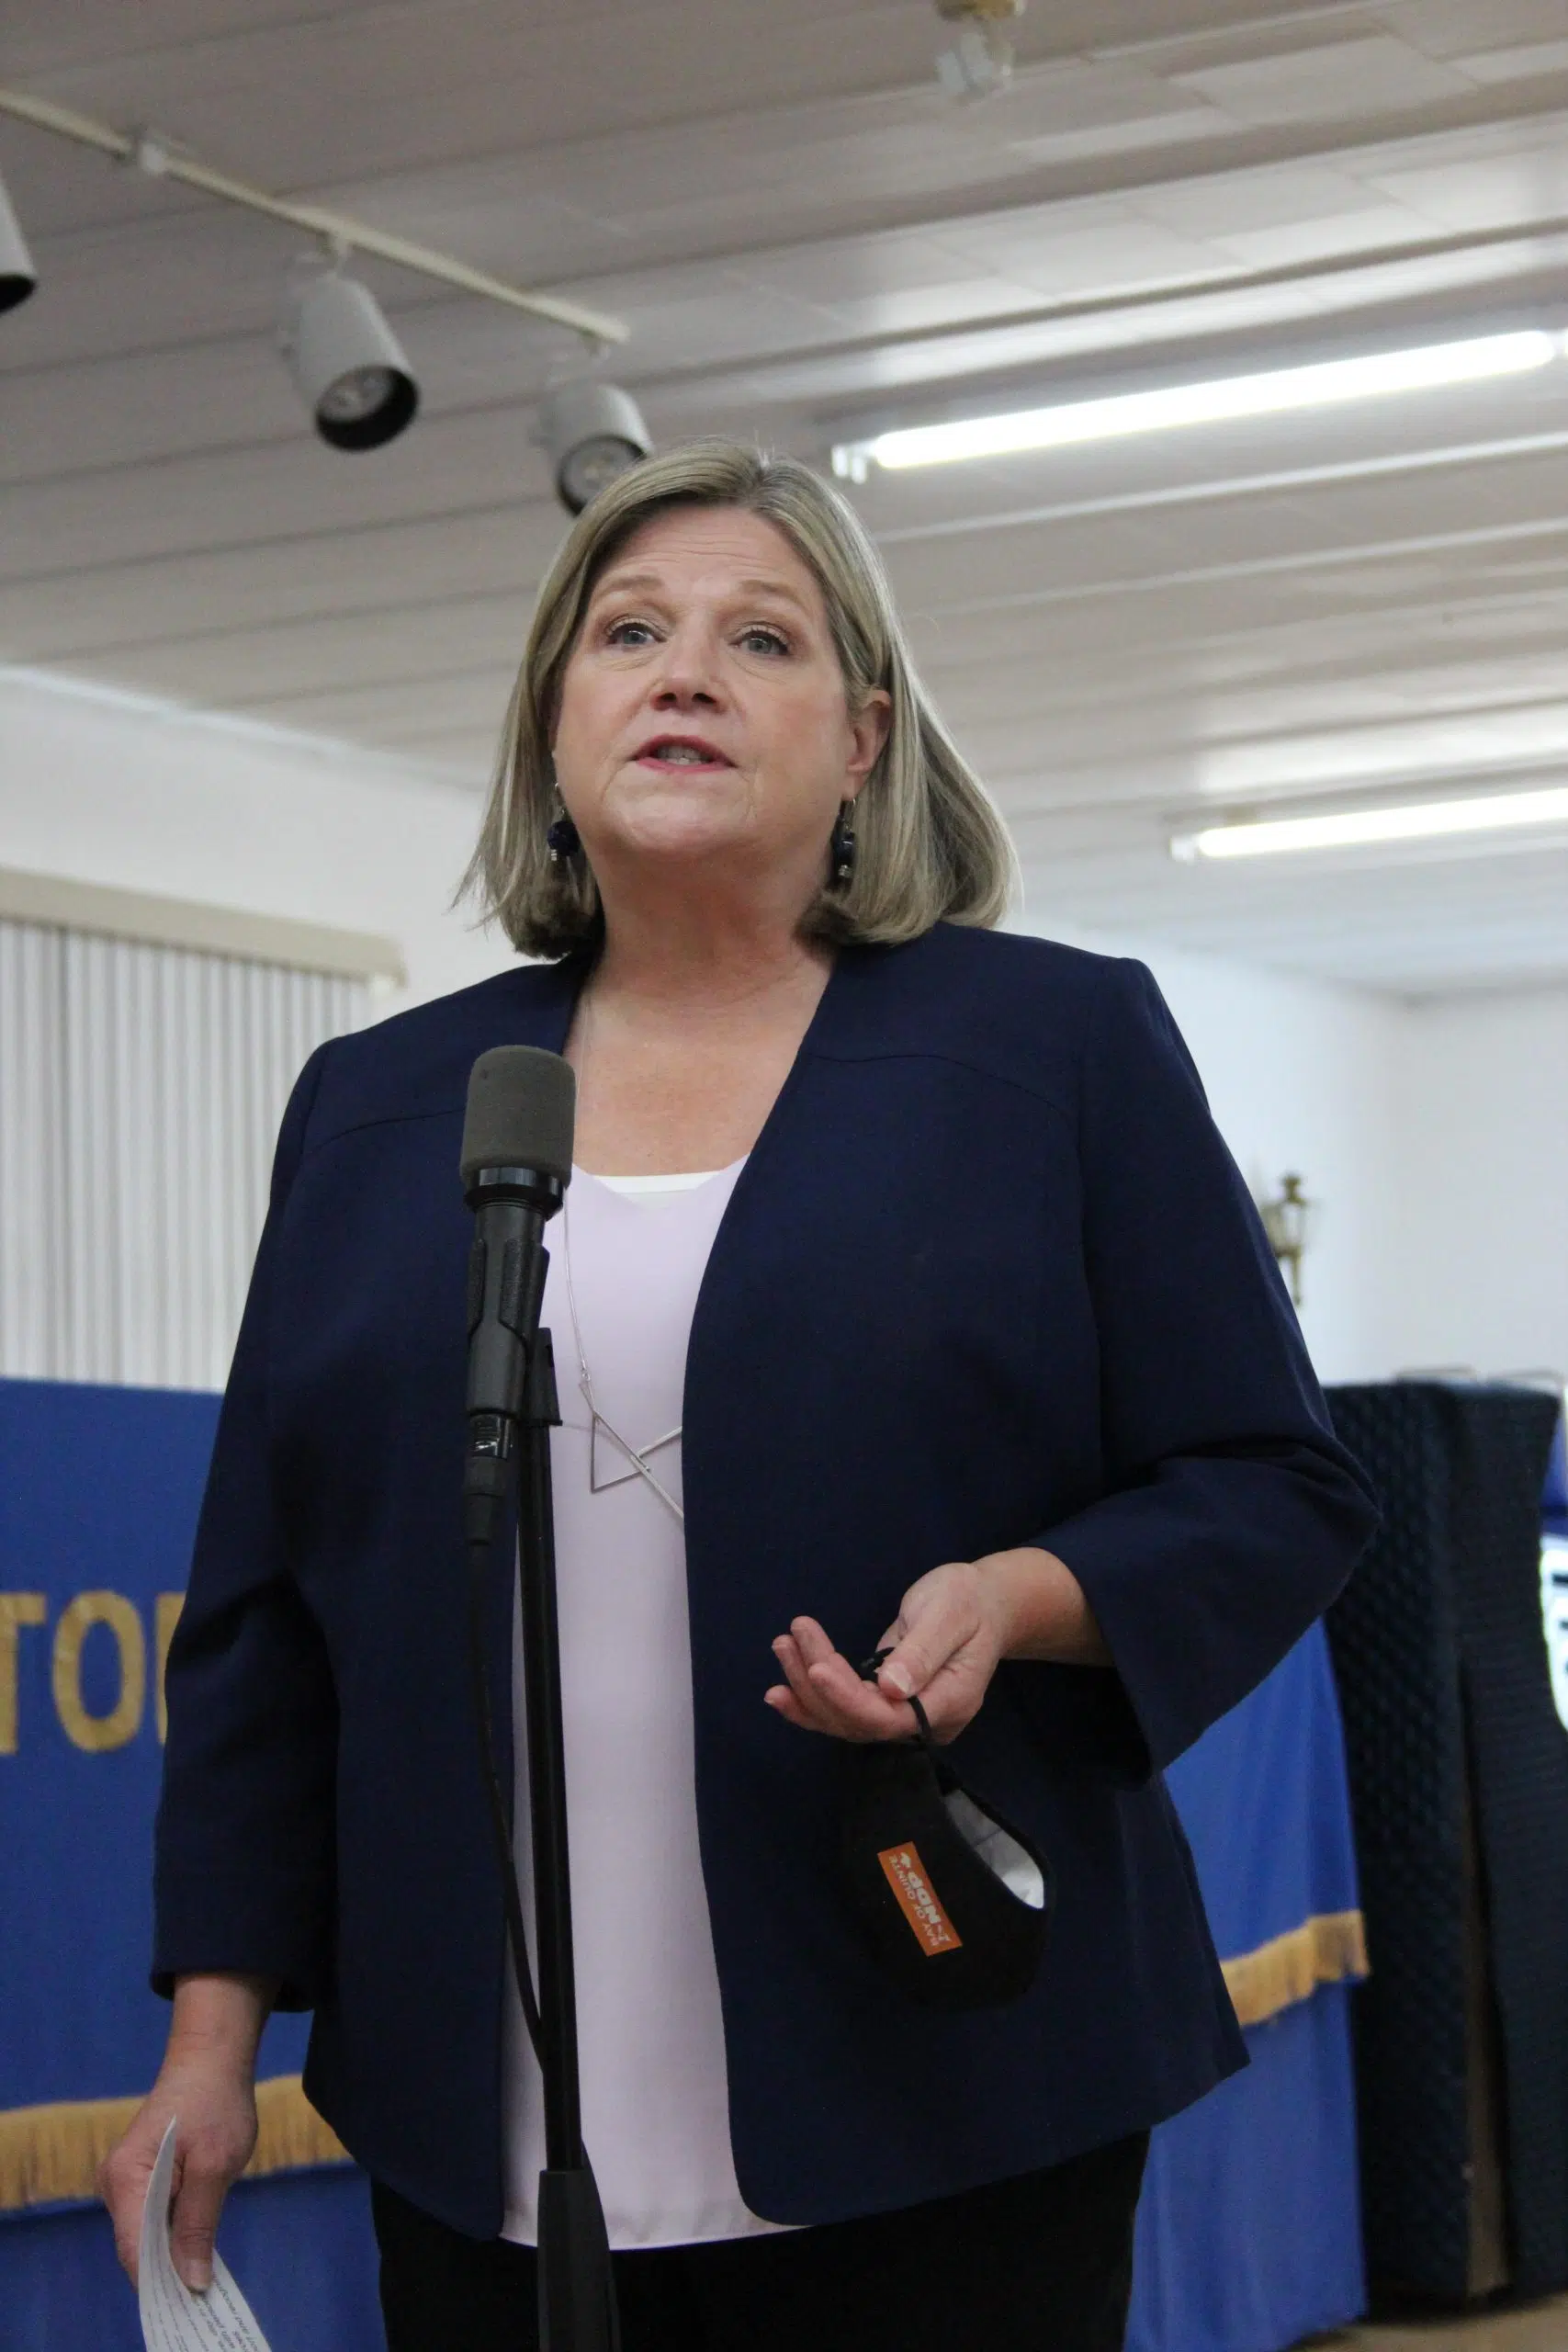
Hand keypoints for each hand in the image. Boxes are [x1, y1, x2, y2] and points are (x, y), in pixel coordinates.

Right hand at [98, 1973, 272, 2291]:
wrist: (210, 2059)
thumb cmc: (215, 2103)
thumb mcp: (215, 2165)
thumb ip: (198, 2224)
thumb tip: (191, 2281)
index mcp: (125, 2177)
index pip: (135, 2250)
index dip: (162, 2283)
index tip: (193, 2302)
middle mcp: (114, 2184)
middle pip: (138, 2248)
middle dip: (170, 2272)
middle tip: (206, 2291)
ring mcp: (123, 2183)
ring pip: (146, 2237)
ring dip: (174, 2253)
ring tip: (206, 2272)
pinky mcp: (138, 2182)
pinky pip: (152, 2220)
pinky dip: (174, 2235)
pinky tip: (198, 2245)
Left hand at [765, 1547, 1108, 1745]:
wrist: (982, 1603)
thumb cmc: (969, 1602)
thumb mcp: (951, 1615)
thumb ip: (923, 1652)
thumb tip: (891, 1688)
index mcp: (948, 1702)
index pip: (888, 1718)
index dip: (848, 1698)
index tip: (816, 1667)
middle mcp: (923, 1720)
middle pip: (859, 1722)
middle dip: (817, 1686)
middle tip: (791, 1638)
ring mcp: (901, 1715)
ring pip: (845, 1719)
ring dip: (806, 1688)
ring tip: (782, 1645)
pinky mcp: (883, 1702)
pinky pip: (844, 1711)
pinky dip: (811, 1700)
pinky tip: (780, 1690)